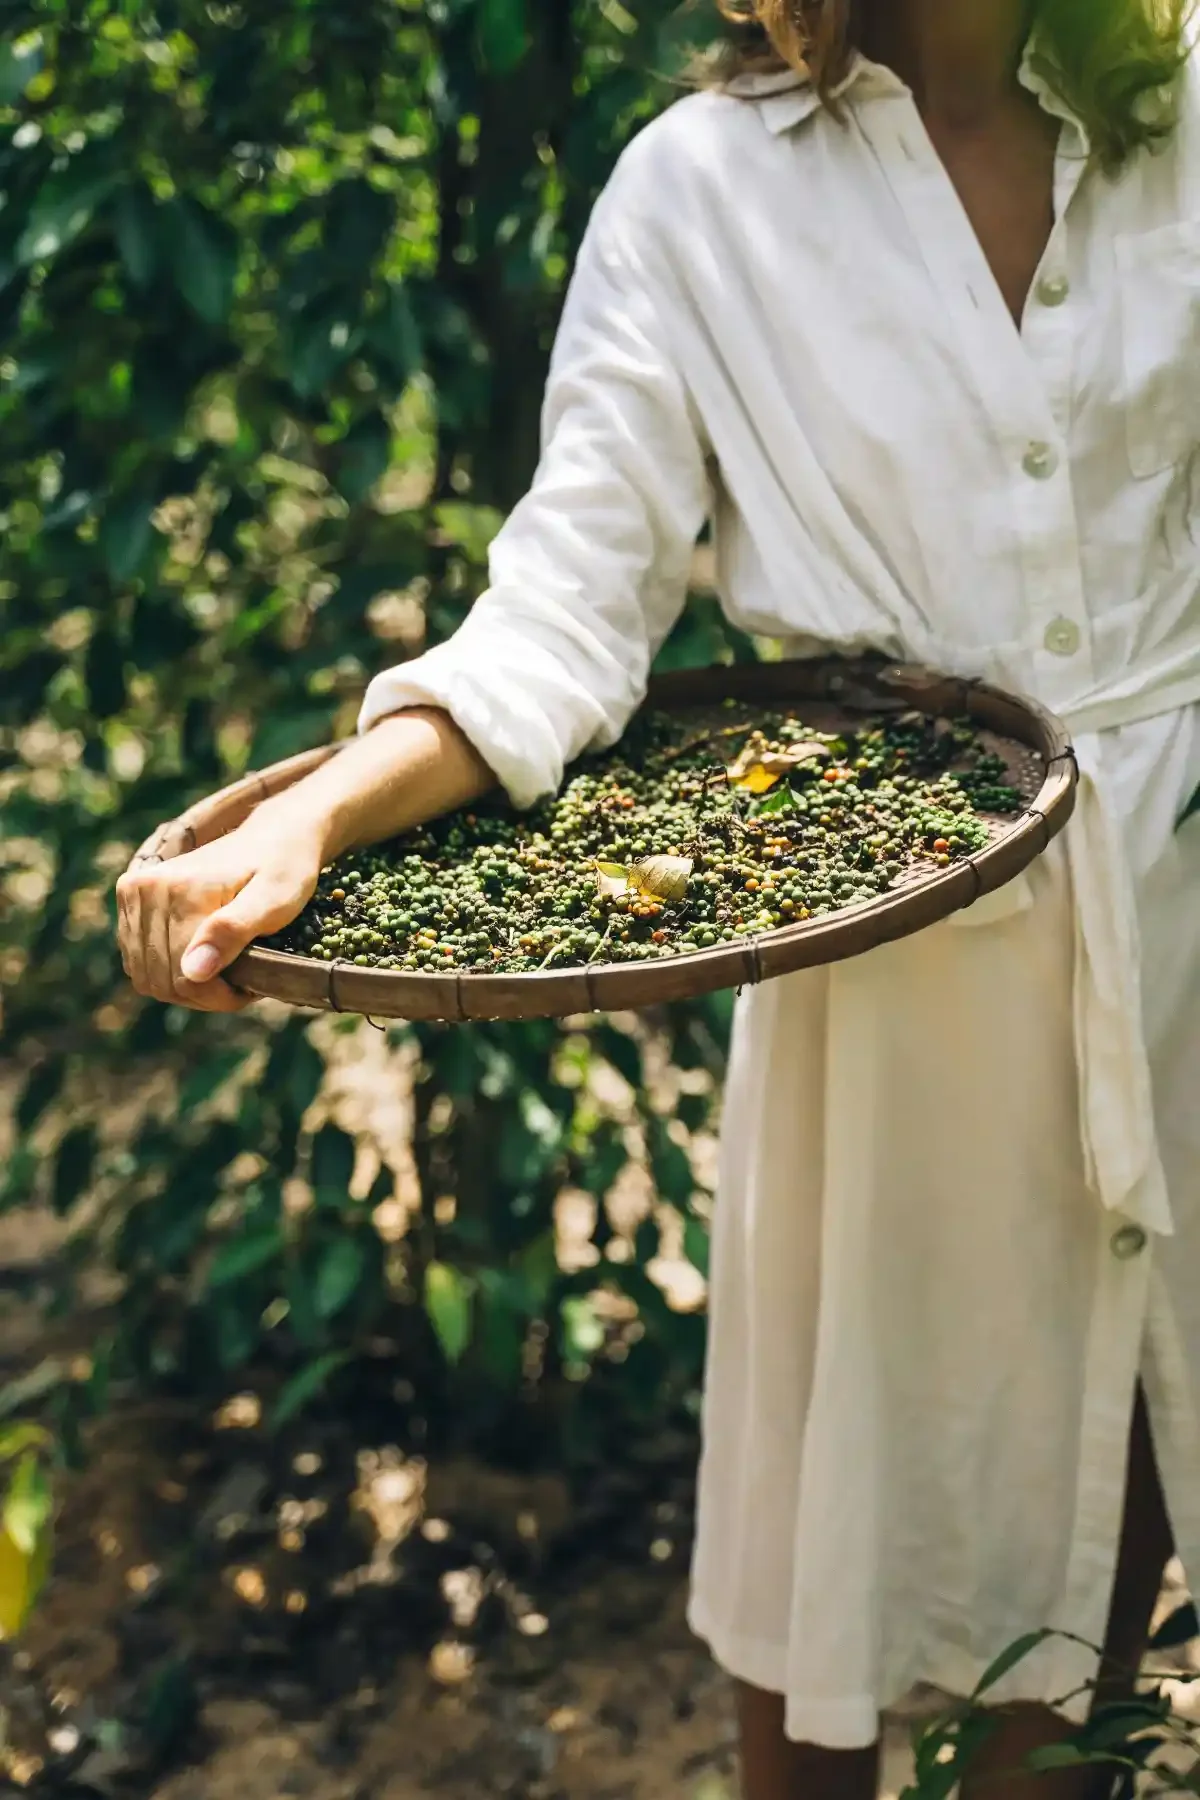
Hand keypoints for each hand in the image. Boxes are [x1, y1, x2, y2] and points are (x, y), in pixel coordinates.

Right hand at [116, 814, 324, 1012]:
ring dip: (185, 987)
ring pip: (147, 974)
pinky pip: (137, 960)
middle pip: (162, 978)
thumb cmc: (284, 868)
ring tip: (224, 975)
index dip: (219, 996)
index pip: (185, 976)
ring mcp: (133, 891)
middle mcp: (145, 887)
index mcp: (179, 889)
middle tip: (241, 984)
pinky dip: (167, 972)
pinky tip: (201, 963)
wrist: (273, 834)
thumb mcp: (276, 900)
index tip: (251, 989)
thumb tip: (192, 971)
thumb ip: (233, 931)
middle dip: (204, 994)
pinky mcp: (130, 896)